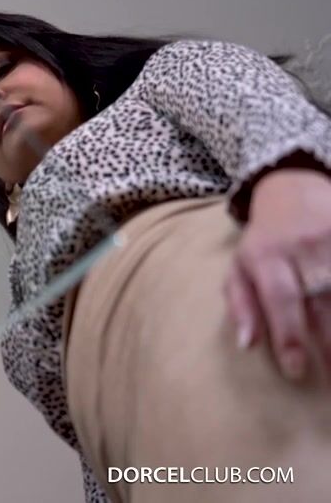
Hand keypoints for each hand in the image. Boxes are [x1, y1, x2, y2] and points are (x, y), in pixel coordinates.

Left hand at [225, 168, 330, 379]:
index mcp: (268, 256)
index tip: (296, 372)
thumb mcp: (239, 267)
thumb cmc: (263, 242)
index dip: (289, 337)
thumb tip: (247, 344)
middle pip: (322, 303)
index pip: (281, 300)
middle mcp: (305, 249)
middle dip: (330, 346)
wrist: (293, 189)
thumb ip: (241, 305)